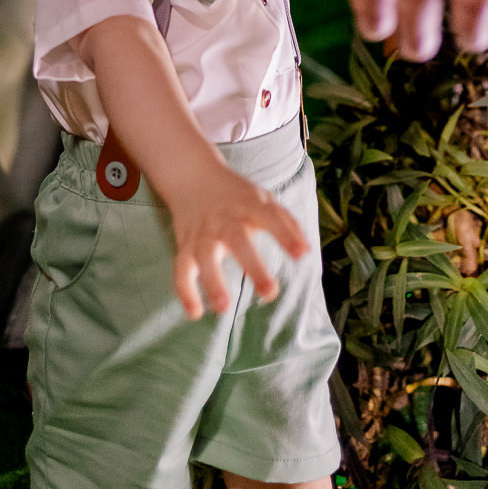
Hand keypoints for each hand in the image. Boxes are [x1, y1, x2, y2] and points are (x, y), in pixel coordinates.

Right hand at [167, 162, 307, 319]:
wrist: (191, 175)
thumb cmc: (237, 195)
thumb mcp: (263, 199)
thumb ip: (287, 223)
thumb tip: (307, 252)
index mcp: (248, 204)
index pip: (269, 217)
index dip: (285, 235)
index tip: (301, 255)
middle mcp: (224, 218)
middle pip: (236, 239)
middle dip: (252, 266)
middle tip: (269, 293)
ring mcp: (202, 232)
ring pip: (204, 256)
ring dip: (212, 281)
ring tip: (223, 308)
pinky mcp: (185, 245)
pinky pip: (181, 269)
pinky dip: (184, 291)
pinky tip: (194, 313)